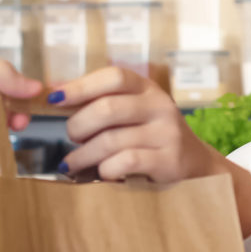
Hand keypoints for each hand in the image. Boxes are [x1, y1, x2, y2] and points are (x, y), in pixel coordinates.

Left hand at [51, 66, 250, 233]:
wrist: (196, 167)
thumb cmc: (151, 138)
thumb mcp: (133, 112)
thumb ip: (101, 101)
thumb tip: (54, 91)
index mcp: (147, 89)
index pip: (113, 77)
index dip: (81, 86)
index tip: (54, 98)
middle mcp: (160, 106)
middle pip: (107, 109)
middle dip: (78, 125)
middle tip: (71, 138)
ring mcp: (167, 133)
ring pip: (111, 140)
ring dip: (83, 155)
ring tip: (71, 163)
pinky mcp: (169, 161)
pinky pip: (126, 162)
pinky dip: (105, 169)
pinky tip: (100, 173)